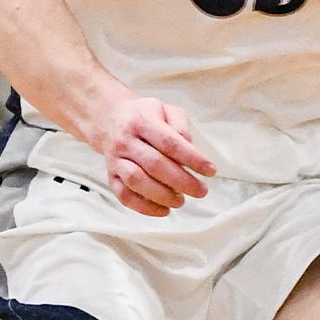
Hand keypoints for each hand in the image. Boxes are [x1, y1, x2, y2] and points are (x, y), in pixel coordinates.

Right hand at [85, 94, 216, 216]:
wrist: (109, 119)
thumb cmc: (143, 116)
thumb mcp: (165, 109)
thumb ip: (180, 125)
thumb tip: (188, 146)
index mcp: (141, 122)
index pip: (169, 142)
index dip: (192, 159)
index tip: (210, 170)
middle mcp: (125, 141)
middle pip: (154, 164)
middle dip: (181, 181)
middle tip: (201, 190)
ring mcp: (115, 159)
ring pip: (136, 181)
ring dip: (162, 195)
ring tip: (180, 201)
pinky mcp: (111, 175)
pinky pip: (123, 194)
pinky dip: (143, 207)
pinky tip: (162, 210)